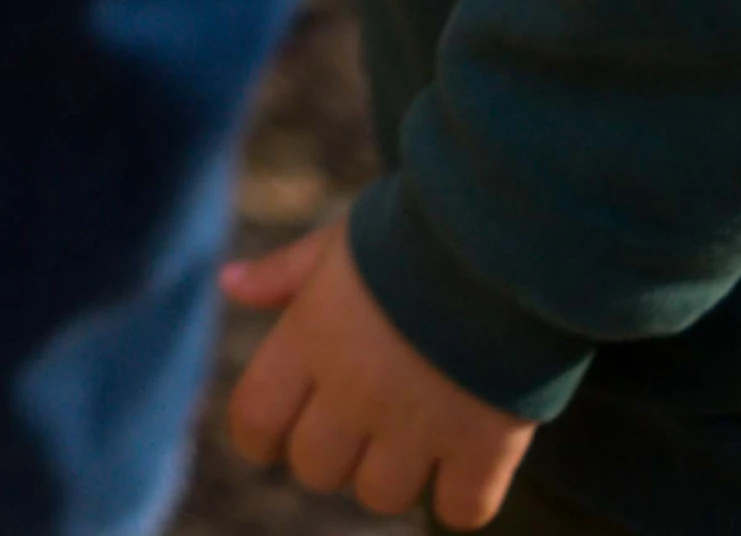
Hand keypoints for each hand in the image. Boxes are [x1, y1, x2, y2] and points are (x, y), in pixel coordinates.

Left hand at [220, 221, 539, 527]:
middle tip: (362, 423)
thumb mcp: (340, 242)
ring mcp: (419, 423)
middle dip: (331, 454)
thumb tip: (228, 284)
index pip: (255, 421)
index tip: (277, 437)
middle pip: (315, 468)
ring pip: (381, 496)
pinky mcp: (485, 444)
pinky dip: (461, 497)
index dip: (260, 438)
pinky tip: (468, 461)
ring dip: (394, 476)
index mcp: (309, 338)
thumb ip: (284, 273)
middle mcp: (354, 390)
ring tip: (416, 437)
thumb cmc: (418, 233)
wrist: (511, 234)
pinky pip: (459, 510)